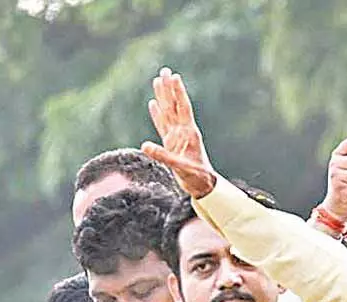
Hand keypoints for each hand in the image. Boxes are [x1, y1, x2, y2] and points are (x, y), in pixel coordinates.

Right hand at [141, 67, 216, 198]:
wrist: (202, 186)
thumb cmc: (196, 177)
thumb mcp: (180, 167)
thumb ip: (163, 156)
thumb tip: (144, 146)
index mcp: (189, 133)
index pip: (182, 108)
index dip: (178, 92)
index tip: (174, 76)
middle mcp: (183, 131)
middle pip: (174, 105)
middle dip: (169, 89)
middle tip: (165, 70)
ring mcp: (177, 136)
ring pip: (168, 112)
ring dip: (163, 97)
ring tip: (157, 81)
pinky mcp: (171, 143)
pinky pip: (162, 125)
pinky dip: (157, 115)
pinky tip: (152, 104)